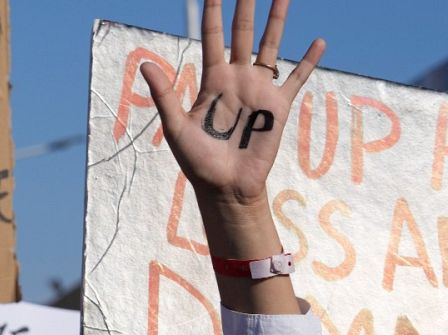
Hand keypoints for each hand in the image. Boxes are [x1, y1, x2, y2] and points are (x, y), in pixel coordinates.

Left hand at [140, 0, 321, 207]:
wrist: (226, 187)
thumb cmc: (197, 161)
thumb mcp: (176, 126)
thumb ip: (164, 94)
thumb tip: (146, 63)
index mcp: (212, 80)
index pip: (213, 37)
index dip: (214, 12)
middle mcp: (237, 79)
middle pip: (243, 33)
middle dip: (246, 6)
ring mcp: (259, 90)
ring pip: (270, 46)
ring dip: (277, 21)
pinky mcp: (279, 106)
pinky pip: (296, 79)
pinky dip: (309, 62)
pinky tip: (318, 42)